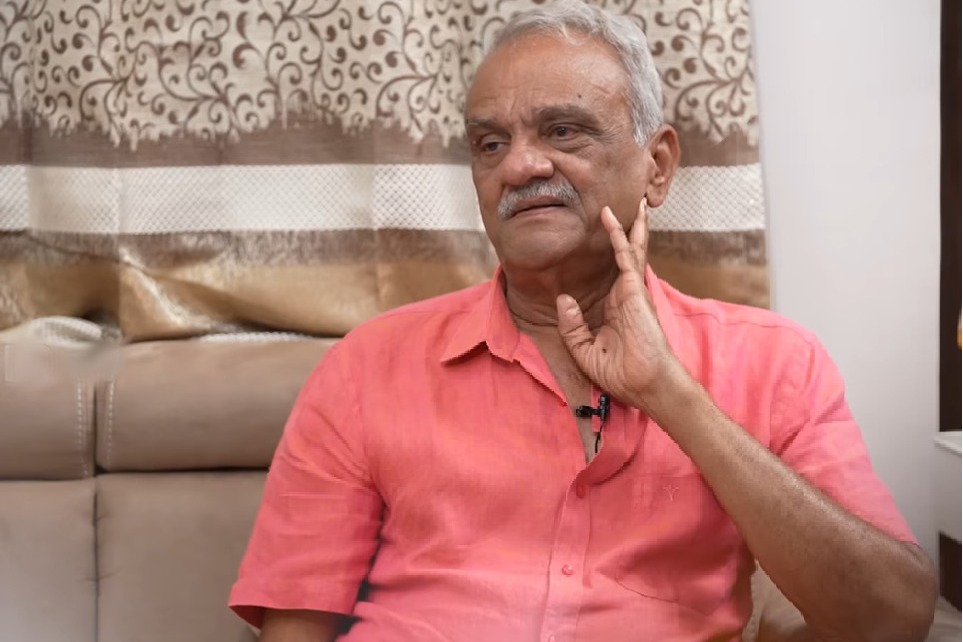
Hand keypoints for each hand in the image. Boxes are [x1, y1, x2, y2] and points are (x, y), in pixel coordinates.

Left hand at [555, 199, 677, 407]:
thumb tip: (562, 299)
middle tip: (624, 208)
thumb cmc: (620, 374)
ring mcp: (632, 291)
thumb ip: (571, 326)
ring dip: (629, 225)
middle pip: (626, 256)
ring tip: (630, 202)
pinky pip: (625, 256)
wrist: (644, 385)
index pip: (612, 276)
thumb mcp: (584, 351)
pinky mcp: (634, 290)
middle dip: (627, 232)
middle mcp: (626, 295)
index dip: (610, 259)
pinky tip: (613, 218)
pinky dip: (619, 235)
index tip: (604, 242)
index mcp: (616, 308)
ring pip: (630, 249)